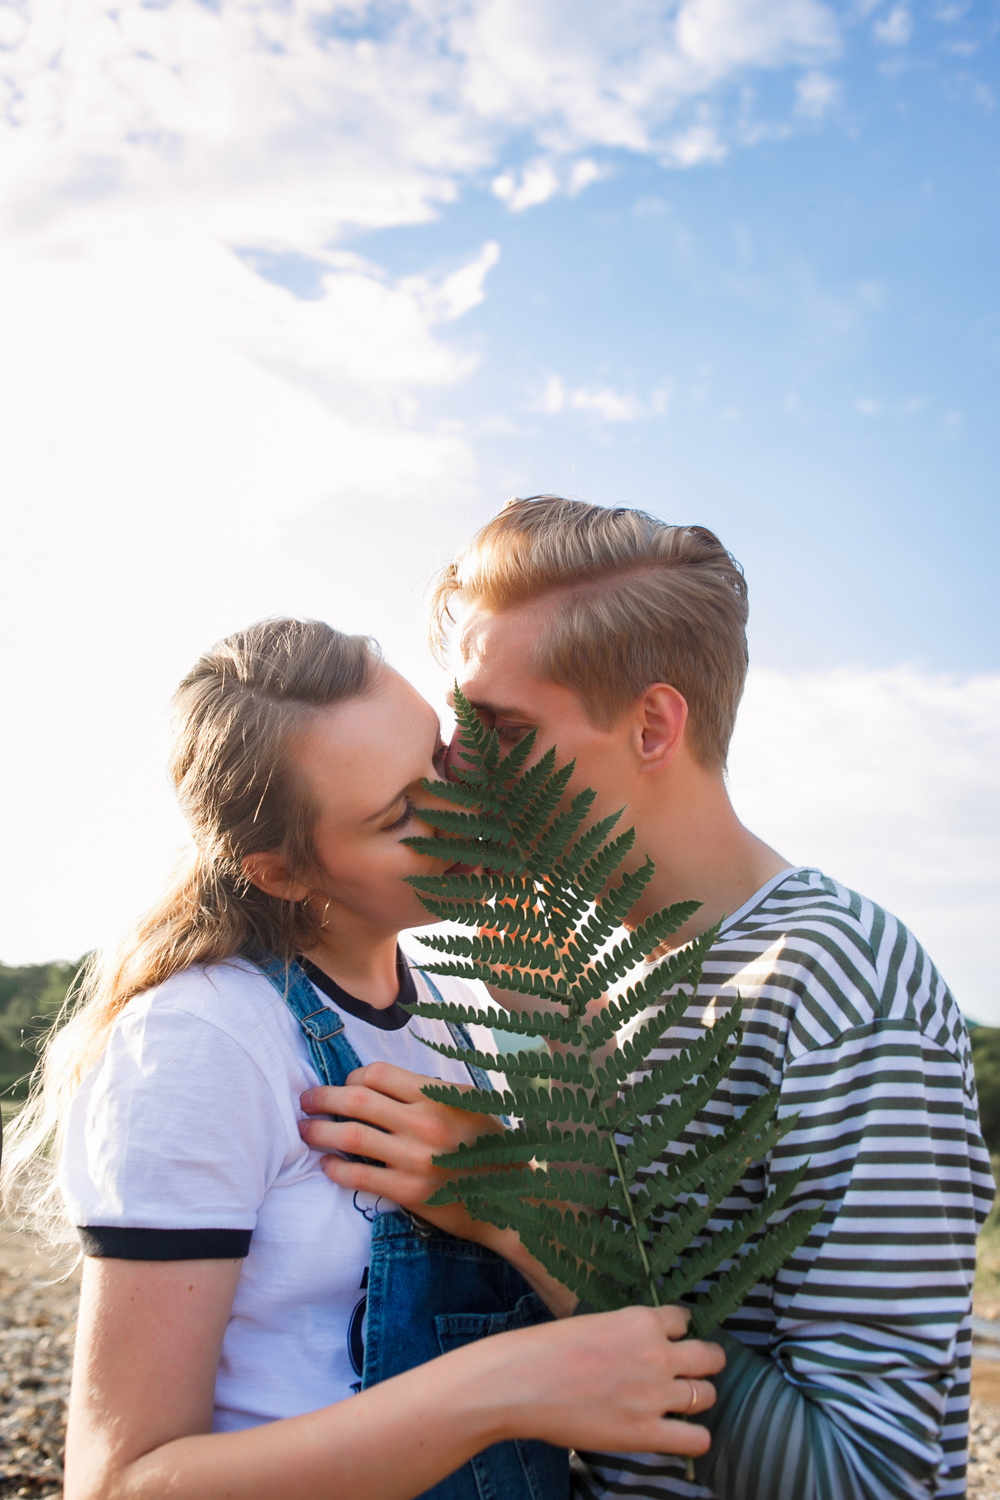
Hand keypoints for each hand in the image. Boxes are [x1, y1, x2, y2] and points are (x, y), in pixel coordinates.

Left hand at [299, 1063, 503, 1242]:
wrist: (511, 1200)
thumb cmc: (489, 1146)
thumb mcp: (468, 1104)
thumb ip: (429, 1090)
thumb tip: (383, 1082)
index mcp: (437, 1095)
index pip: (377, 1074)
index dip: (353, 1077)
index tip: (345, 1085)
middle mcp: (424, 1123)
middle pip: (356, 1100)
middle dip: (323, 1098)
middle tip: (306, 1100)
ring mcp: (414, 1159)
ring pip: (351, 1136)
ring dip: (319, 1131)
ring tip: (305, 1130)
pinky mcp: (408, 1192)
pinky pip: (359, 1175)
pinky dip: (335, 1168)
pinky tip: (326, 1164)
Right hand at [482, 1303, 724, 1456]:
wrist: (521, 1382)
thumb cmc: (545, 1349)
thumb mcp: (593, 1323)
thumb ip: (624, 1333)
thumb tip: (635, 1345)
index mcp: (641, 1321)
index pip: (685, 1320)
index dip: (678, 1332)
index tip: (672, 1340)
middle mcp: (657, 1354)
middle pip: (710, 1356)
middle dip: (705, 1363)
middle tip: (693, 1371)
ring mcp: (656, 1394)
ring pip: (708, 1395)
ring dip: (699, 1399)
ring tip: (683, 1404)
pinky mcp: (646, 1432)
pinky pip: (697, 1439)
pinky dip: (694, 1438)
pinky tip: (680, 1434)